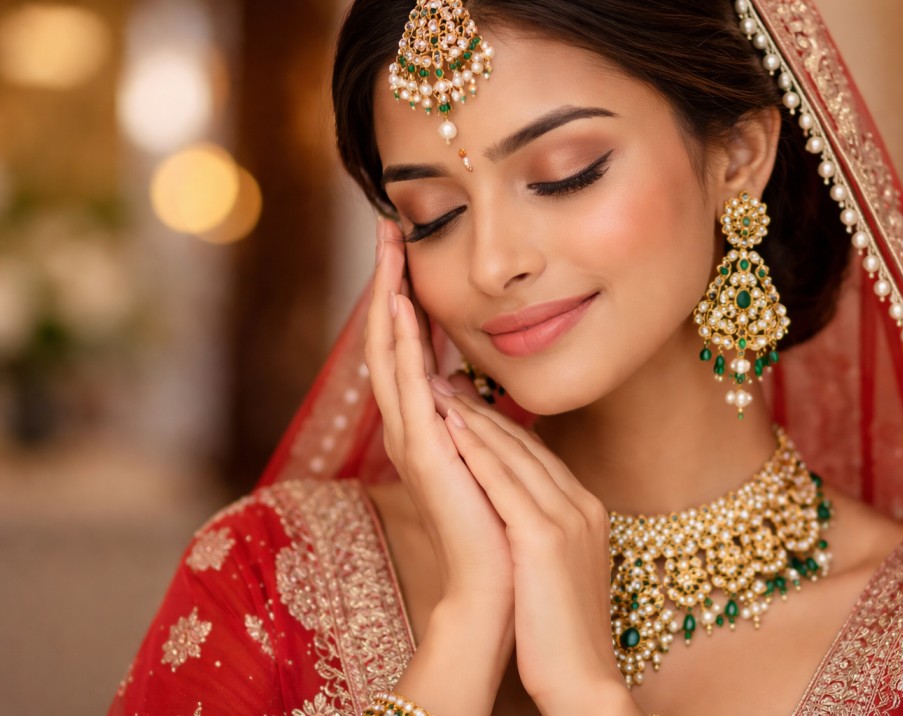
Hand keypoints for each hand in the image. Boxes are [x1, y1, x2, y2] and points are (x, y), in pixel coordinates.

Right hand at [364, 218, 513, 608]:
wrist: (501, 585)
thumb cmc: (499, 525)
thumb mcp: (486, 456)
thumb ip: (472, 420)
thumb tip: (464, 385)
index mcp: (428, 424)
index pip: (410, 348)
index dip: (405, 298)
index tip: (407, 248)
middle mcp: (411, 426)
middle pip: (391, 341)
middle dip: (387, 284)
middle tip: (384, 228)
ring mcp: (413, 439)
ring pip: (391, 355)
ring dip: (387, 300)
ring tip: (386, 250)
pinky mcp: (424, 454)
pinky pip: (407, 388)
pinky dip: (400, 345)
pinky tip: (398, 306)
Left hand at [427, 385, 642, 715]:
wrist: (582, 679)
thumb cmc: (559, 632)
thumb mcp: (557, 570)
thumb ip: (541, 532)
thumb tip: (511, 516)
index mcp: (585, 510)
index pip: (537, 455)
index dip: (498, 425)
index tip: (464, 402)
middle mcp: (581, 505)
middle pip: (526, 444)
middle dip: (482, 410)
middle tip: (442, 380)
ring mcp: (567, 518)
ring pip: (515, 453)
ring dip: (474, 418)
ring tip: (437, 389)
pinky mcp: (545, 538)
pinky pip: (506, 483)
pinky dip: (478, 451)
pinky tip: (450, 429)